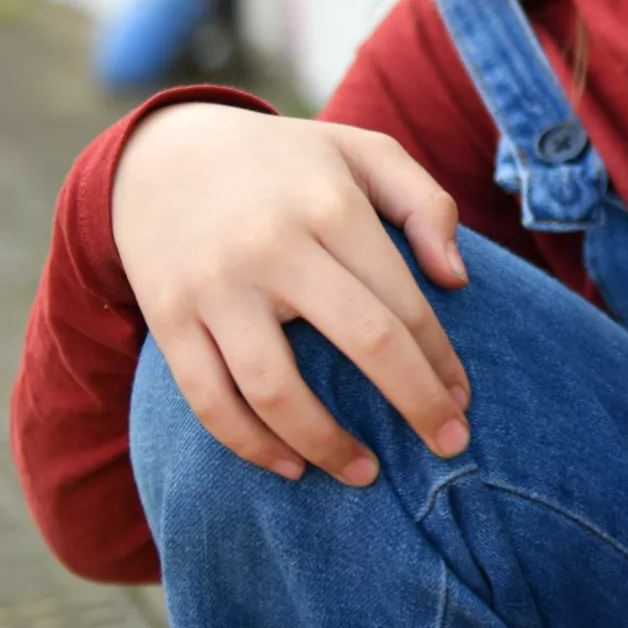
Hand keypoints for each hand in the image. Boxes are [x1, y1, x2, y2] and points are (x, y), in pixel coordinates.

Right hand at [110, 102, 474, 484]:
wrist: (163, 155)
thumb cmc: (288, 164)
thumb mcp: (363, 153)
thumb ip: (424, 203)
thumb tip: (456, 279)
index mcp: (331, 206)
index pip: (403, 297)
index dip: (440, 358)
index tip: (464, 400)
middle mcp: (274, 246)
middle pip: (362, 340)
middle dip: (415, 402)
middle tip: (450, 446)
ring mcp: (216, 286)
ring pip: (276, 388)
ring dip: (327, 444)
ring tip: (365, 474)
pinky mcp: (169, 319)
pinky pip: (210, 401)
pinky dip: (250, 445)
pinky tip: (292, 467)